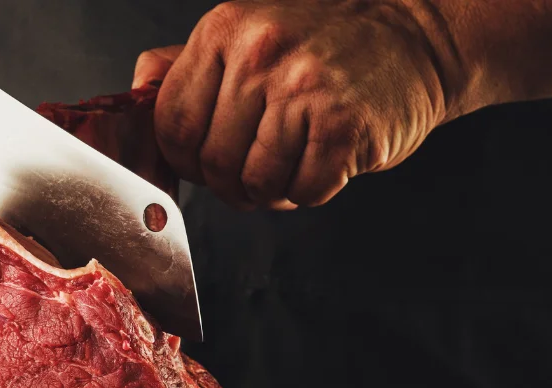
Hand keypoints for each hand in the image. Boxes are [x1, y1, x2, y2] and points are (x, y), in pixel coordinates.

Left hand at [135, 0, 456, 209]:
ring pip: (255, 182)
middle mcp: (260, 54)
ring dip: (271, 191)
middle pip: (211, 162)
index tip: (205, 162)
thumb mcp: (246, 32)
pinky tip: (324, 162)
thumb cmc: (323, 42)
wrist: (414, 34)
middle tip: (255, 172)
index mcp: (224, 32)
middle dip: (229, 183)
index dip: (184, 160)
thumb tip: (137, 88)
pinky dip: (311, 191)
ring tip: (291, 165)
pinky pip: (304, 191)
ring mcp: (303, 88)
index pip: (172, 125)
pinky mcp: (344, 124)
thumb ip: (186, 65)